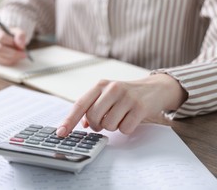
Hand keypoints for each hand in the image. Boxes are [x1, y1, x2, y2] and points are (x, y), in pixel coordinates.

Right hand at [0, 23, 27, 65]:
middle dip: (13, 53)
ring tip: (20, 55)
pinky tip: (15, 58)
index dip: (12, 42)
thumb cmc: (11, 33)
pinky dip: (10, 61)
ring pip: (0, 57)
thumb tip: (20, 45)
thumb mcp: (17, 31)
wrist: (7, 37)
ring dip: (12, 58)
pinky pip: (0, 62)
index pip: (1, 37)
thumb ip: (20, 35)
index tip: (21, 46)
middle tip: (23, 54)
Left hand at [56, 74, 186, 135]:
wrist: (155, 88)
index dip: (69, 120)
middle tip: (104, 122)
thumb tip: (82, 124)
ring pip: (109, 125)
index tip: (61, 132)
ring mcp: (127, 97)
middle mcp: (112, 88)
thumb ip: (93, 107)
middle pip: (93, 117)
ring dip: (113, 126)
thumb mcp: (107, 95)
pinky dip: (126, 128)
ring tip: (120, 116)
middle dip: (97, 125)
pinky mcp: (140, 107)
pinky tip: (131, 118)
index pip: (80, 104)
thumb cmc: (126, 94)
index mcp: (100, 85)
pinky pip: (124, 129)